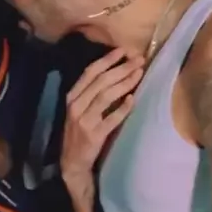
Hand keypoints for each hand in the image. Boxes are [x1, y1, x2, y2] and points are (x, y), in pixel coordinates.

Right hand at [60, 48, 144, 184]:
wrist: (73, 161)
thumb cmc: (79, 132)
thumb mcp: (79, 109)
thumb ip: (91, 93)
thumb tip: (115, 72)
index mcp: (72, 97)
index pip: (90, 72)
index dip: (107, 60)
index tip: (123, 50)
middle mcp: (76, 106)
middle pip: (101, 81)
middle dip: (121, 69)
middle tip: (138, 61)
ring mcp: (85, 121)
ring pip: (106, 96)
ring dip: (125, 83)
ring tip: (139, 74)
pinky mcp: (94, 135)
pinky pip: (112, 119)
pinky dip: (123, 108)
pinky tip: (133, 99)